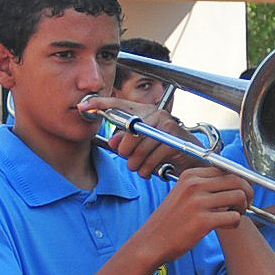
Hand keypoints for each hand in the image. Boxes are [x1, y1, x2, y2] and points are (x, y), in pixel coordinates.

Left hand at [81, 95, 201, 178]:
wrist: (193, 158)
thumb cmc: (164, 151)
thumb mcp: (141, 145)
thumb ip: (125, 142)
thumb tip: (114, 143)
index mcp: (145, 112)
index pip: (118, 104)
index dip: (99, 104)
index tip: (82, 106)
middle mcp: (156, 114)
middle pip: (127, 135)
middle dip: (125, 153)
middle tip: (131, 160)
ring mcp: (166, 126)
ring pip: (137, 151)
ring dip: (136, 165)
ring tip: (141, 167)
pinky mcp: (174, 141)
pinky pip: (150, 160)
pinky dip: (146, 170)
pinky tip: (150, 170)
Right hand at [138, 166, 251, 263]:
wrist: (151, 242)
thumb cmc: (169, 222)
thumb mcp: (182, 194)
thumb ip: (204, 186)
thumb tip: (234, 182)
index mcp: (190, 176)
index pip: (226, 169)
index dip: (240, 181)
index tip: (240, 192)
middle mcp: (194, 185)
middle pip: (236, 180)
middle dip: (247, 193)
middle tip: (245, 204)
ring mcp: (198, 203)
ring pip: (238, 197)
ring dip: (242, 208)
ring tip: (234, 215)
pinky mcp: (202, 221)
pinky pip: (234, 217)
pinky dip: (235, 223)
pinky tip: (226, 226)